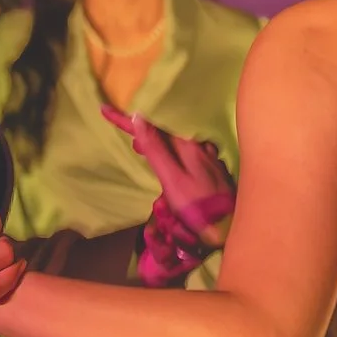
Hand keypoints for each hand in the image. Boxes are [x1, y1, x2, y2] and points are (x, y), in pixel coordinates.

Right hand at [99, 109, 234, 283]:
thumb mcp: (172, 179)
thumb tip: (139, 117)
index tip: (105, 109)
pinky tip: (171, 160)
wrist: (231, 226)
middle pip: (165, 131)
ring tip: (140, 146)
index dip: (126, 119)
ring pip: (177, 141)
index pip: (152, 126)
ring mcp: (208, 157)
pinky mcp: (214, 169)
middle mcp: (199, 146)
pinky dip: (172, 151)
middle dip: (142, 128)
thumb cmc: (199, 207)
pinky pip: (188, 151)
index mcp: (187, 146)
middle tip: (121, 126)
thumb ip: (156, 150)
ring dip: (157, 140)